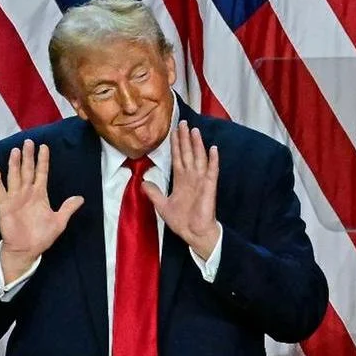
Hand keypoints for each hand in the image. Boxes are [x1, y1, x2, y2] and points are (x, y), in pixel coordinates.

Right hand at [0, 140, 83, 281]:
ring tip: (15, 150)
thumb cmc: (41, 236)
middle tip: (28, 141)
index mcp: (40, 195)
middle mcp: (27, 193)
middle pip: (27, 170)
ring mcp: (15, 198)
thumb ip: (68, 208)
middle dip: (28, 156)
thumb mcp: (59, 222)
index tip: (44, 147)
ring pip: (14, 176)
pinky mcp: (4, 206)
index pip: (42, 173)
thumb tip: (81, 198)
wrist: (26, 250)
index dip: (43, 160)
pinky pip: (0, 191)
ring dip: (14, 164)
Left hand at [144, 121, 219, 258]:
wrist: (194, 233)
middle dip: (185, 139)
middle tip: (183, 123)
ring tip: (195, 130)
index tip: (173, 131)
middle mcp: (191, 177)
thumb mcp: (162, 206)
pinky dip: (212, 160)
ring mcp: (201, 181)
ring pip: (198, 158)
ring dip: (197, 144)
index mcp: (181, 180)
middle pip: (187, 153)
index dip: (175, 145)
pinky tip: (213, 149)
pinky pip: (211, 171)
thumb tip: (143, 182)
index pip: (178, 157)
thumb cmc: (182, 221)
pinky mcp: (209, 187)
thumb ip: (154, 193)